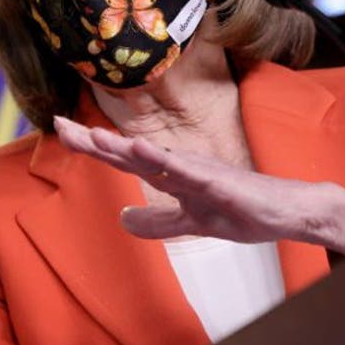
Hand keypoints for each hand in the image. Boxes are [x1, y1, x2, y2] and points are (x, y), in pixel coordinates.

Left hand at [54, 116, 344, 254]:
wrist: (287, 212)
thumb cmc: (244, 210)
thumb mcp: (191, 222)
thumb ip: (158, 221)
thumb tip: (122, 219)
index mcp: (171, 174)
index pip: (123, 157)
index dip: (93, 144)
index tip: (61, 130)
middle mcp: (179, 166)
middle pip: (129, 150)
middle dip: (94, 138)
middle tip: (57, 123)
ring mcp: (199, 171)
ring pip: (154, 156)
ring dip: (123, 146)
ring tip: (92, 136)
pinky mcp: (219, 182)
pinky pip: (187, 172)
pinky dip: (163, 160)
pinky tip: (144, 150)